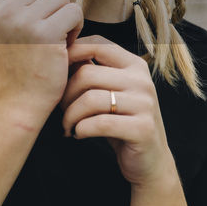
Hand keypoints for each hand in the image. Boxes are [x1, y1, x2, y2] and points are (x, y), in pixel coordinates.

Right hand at [0, 0, 83, 115]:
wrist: (19, 98)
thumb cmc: (14, 60)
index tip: (34, 13)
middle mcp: (2, 9)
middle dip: (51, 4)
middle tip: (45, 29)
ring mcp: (22, 20)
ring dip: (64, 16)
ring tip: (53, 38)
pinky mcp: (46, 33)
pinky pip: (74, 11)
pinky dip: (75, 27)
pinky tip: (64, 44)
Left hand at [60, 36, 177, 187]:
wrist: (150, 161)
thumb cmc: (121, 122)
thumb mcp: (109, 92)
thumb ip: (92, 71)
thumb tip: (61, 50)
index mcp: (135, 65)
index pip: (97, 44)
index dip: (71, 54)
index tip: (56, 74)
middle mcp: (142, 80)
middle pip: (86, 74)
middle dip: (65, 94)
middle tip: (61, 110)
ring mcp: (145, 104)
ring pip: (90, 99)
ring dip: (70, 115)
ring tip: (68, 125)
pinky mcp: (142, 129)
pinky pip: (99, 123)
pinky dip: (81, 130)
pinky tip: (78, 134)